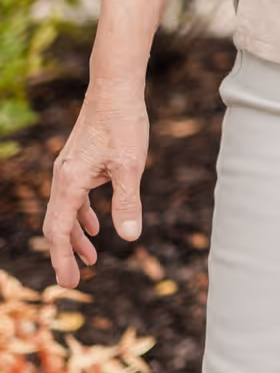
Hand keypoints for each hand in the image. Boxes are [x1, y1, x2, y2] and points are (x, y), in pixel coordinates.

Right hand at [42, 74, 149, 291]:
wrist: (114, 88)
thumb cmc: (123, 124)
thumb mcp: (130, 166)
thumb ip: (127, 203)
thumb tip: (130, 238)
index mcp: (70, 182)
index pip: (60, 230)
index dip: (62, 259)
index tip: (68, 283)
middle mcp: (63, 177)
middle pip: (57, 225)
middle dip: (64, 254)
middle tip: (72, 281)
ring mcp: (69, 169)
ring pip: (65, 212)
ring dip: (75, 236)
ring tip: (90, 258)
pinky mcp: (79, 162)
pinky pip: (75, 198)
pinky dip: (82, 216)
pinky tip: (95, 226)